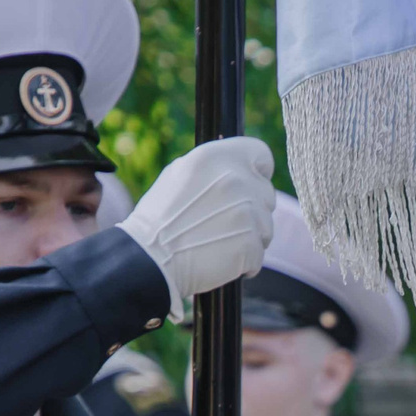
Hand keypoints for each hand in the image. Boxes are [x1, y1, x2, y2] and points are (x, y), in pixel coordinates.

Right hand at [118, 137, 276, 316]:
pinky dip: (244, 261)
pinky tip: (219, 259)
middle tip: (222, 223)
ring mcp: (249, 214)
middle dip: (252, 209)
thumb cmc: (159, 218)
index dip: (258, 171)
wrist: (149, 258)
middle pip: (266, 194)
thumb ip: (215, 168)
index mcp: (218, 157)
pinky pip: (258, 253)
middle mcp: (238, 180)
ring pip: (266, 226)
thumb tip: (239, 169)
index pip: (261, 154)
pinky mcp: (252, 245)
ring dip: (249, 236)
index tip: (251, 184)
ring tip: (217, 242)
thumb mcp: (180, 174)